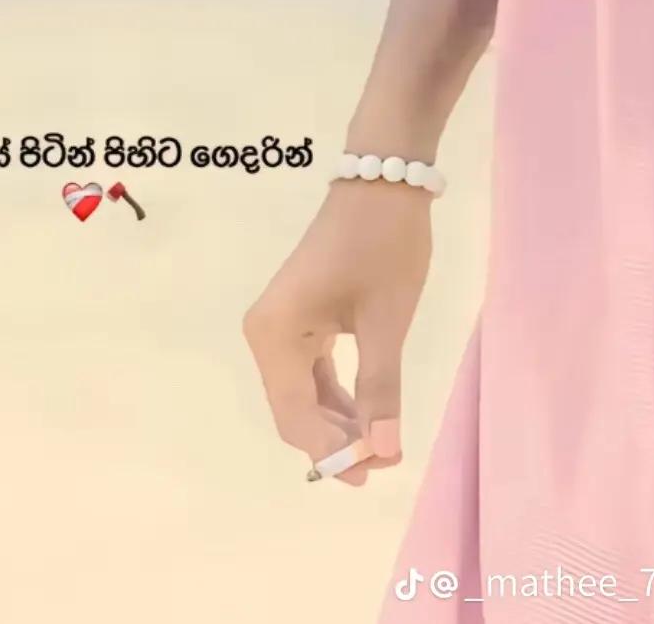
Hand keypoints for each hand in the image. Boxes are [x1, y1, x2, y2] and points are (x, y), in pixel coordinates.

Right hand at [243, 177, 432, 484]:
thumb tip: (383, 452)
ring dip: (338, 421)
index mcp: (275, 334)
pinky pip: (311, 370)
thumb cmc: (383, 246)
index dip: (331, 453)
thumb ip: (381, 389)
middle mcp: (266, 333)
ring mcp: (280, 325)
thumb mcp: (386, 320)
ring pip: (303, 393)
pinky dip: (337, 395)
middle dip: (335, 440)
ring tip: (382, 442)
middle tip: (385, 459)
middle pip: (293, 409)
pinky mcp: (299, 317)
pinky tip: (367, 412)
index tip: (376, 472)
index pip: (295, 416)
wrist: (382, 181)